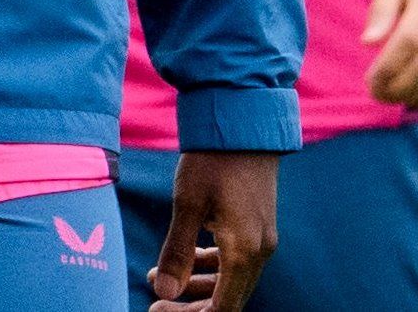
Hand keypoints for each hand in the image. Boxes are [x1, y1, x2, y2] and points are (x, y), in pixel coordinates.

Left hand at [149, 150, 277, 311]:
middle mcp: (259, 250)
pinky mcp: (256, 225)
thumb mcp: (187, 205)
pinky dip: (210, 263)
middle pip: (229, 298)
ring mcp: (261, 238)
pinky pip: (235, 258)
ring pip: (231, 277)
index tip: (157, 310)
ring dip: (198, 282)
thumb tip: (164, 292)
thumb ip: (176, 252)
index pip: (223, 308)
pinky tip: (187, 254)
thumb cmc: (212, 162)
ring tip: (158, 274)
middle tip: (156, 298)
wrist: (242, 124)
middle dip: (191, 302)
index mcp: (244, 252)